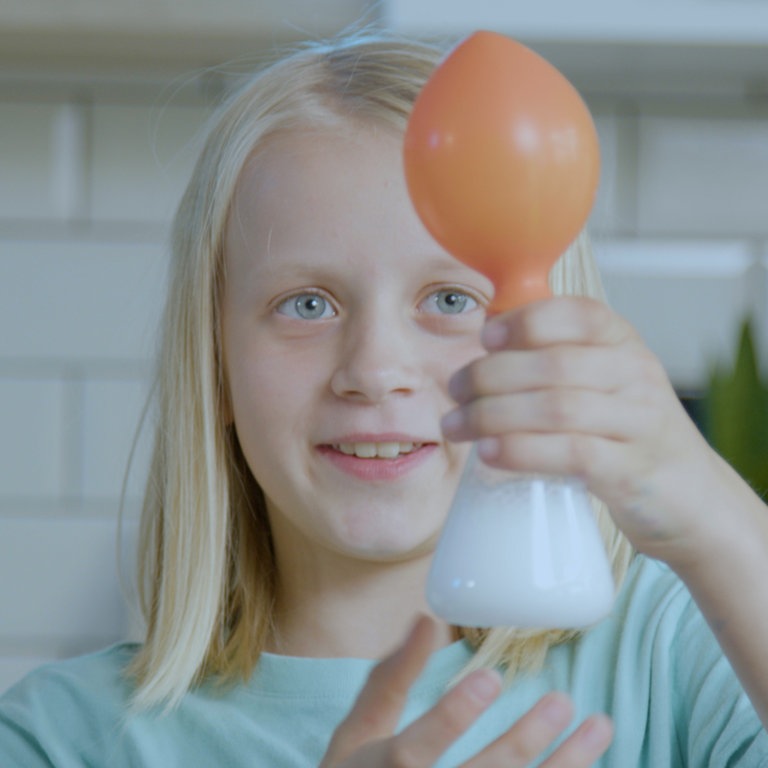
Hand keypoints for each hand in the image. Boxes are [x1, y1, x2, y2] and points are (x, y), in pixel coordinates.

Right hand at [320, 615, 611, 766]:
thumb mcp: (356, 733)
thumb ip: (388, 680)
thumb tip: (424, 620)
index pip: (415, 750)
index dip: (452, 716)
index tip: (491, 678)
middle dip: (525, 741)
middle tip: (562, 700)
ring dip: (564, 766)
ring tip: (599, 728)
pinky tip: (588, 764)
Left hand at [441, 297, 726, 564]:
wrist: (688, 495)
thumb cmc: (625, 432)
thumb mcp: (602, 381)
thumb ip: (554, 357)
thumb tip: (485, 337)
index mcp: (623, 342)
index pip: (577, 313)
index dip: (524, 322)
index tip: (483, 339)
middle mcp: (635, 375)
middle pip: (553, 365)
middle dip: (489, 376)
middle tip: (455, 392)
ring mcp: (638, 423)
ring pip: (556, 408)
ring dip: (493, 416)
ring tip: (457, 426)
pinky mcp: (631, 471)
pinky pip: (571, 453)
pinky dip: (522, 450)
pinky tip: (489, 453)